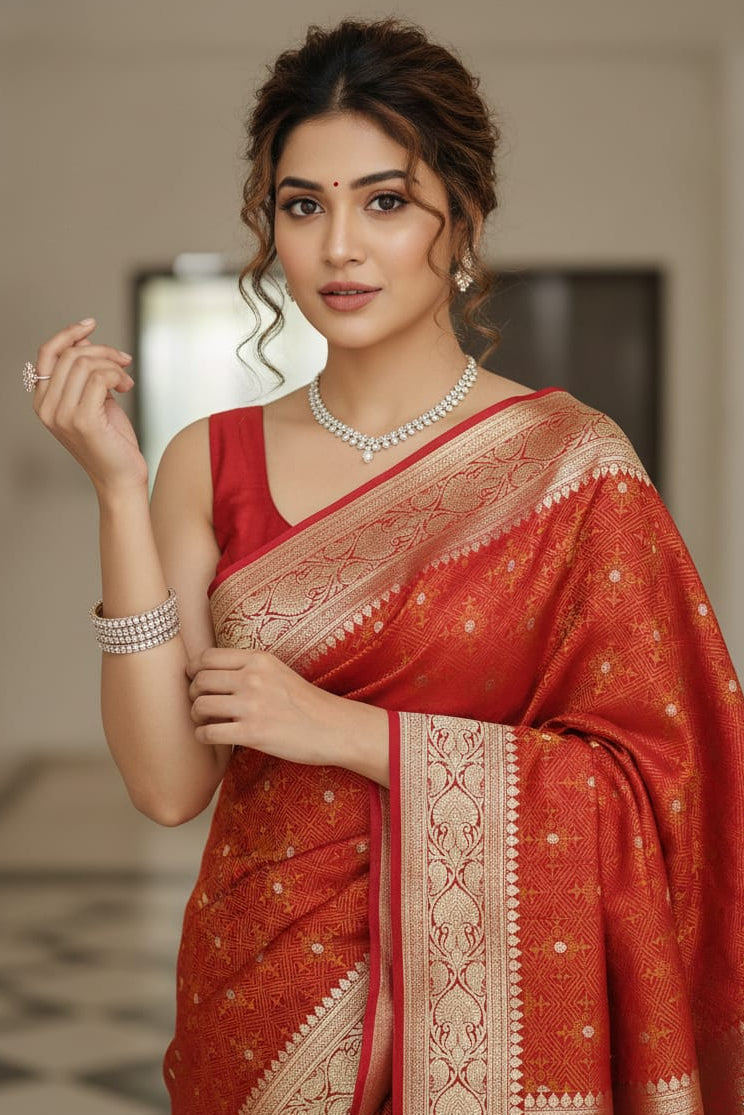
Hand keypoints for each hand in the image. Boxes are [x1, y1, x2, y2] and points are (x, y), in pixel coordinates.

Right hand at [32, 318, 146, 495]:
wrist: (121, 477)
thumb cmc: (111, 441)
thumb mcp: (94, 400)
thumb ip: (85, 374)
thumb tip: (86, 339)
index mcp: (44, 402)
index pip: (47, 353)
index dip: (68, 333)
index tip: (91, 323)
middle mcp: (47, 408)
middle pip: (70, 355)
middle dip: (102, 350)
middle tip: (124, 361)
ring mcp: (62, 415)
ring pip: (84, 363)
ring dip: (113, 365)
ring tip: (126, 380)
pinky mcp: (83, 420)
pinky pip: (99, 378)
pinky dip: (117, 375)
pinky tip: (126, 387)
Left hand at [187, 647, 388, 783]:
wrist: (333, 727)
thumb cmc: (305, 702)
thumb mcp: (278, 671)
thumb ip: (248, 668)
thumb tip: (209, 672)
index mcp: (258, 659)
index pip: (207, 657)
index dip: (193, 670)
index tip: (195, 681)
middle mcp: (253, 677)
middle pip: (199, 680)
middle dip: (192, 694)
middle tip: (200, 705)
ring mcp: (252, 705)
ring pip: (199, 706)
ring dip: (196, 717)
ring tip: (205, 722)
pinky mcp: (252, 732)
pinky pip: (208, 733)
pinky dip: (203, 737)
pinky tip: (212, 738)